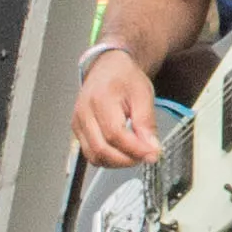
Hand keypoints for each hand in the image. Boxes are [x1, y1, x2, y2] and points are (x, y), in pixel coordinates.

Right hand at [71, 49, 164, 168]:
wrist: (108, 69)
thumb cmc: (125, 78)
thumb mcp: (143, 95)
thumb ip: (147, 123)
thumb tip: (152, 149)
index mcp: (100, 100)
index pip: (115, 134)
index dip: (135, 149)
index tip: (153, 155)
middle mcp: (83, 113)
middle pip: (101, 150)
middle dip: (127, 160)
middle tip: (146, 156)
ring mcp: (77, 123)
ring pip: (94, 156)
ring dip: (117, 162)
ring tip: (136, 154)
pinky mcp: (77, 131)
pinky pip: (90, 153)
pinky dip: (108, 158)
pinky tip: (123, 152)